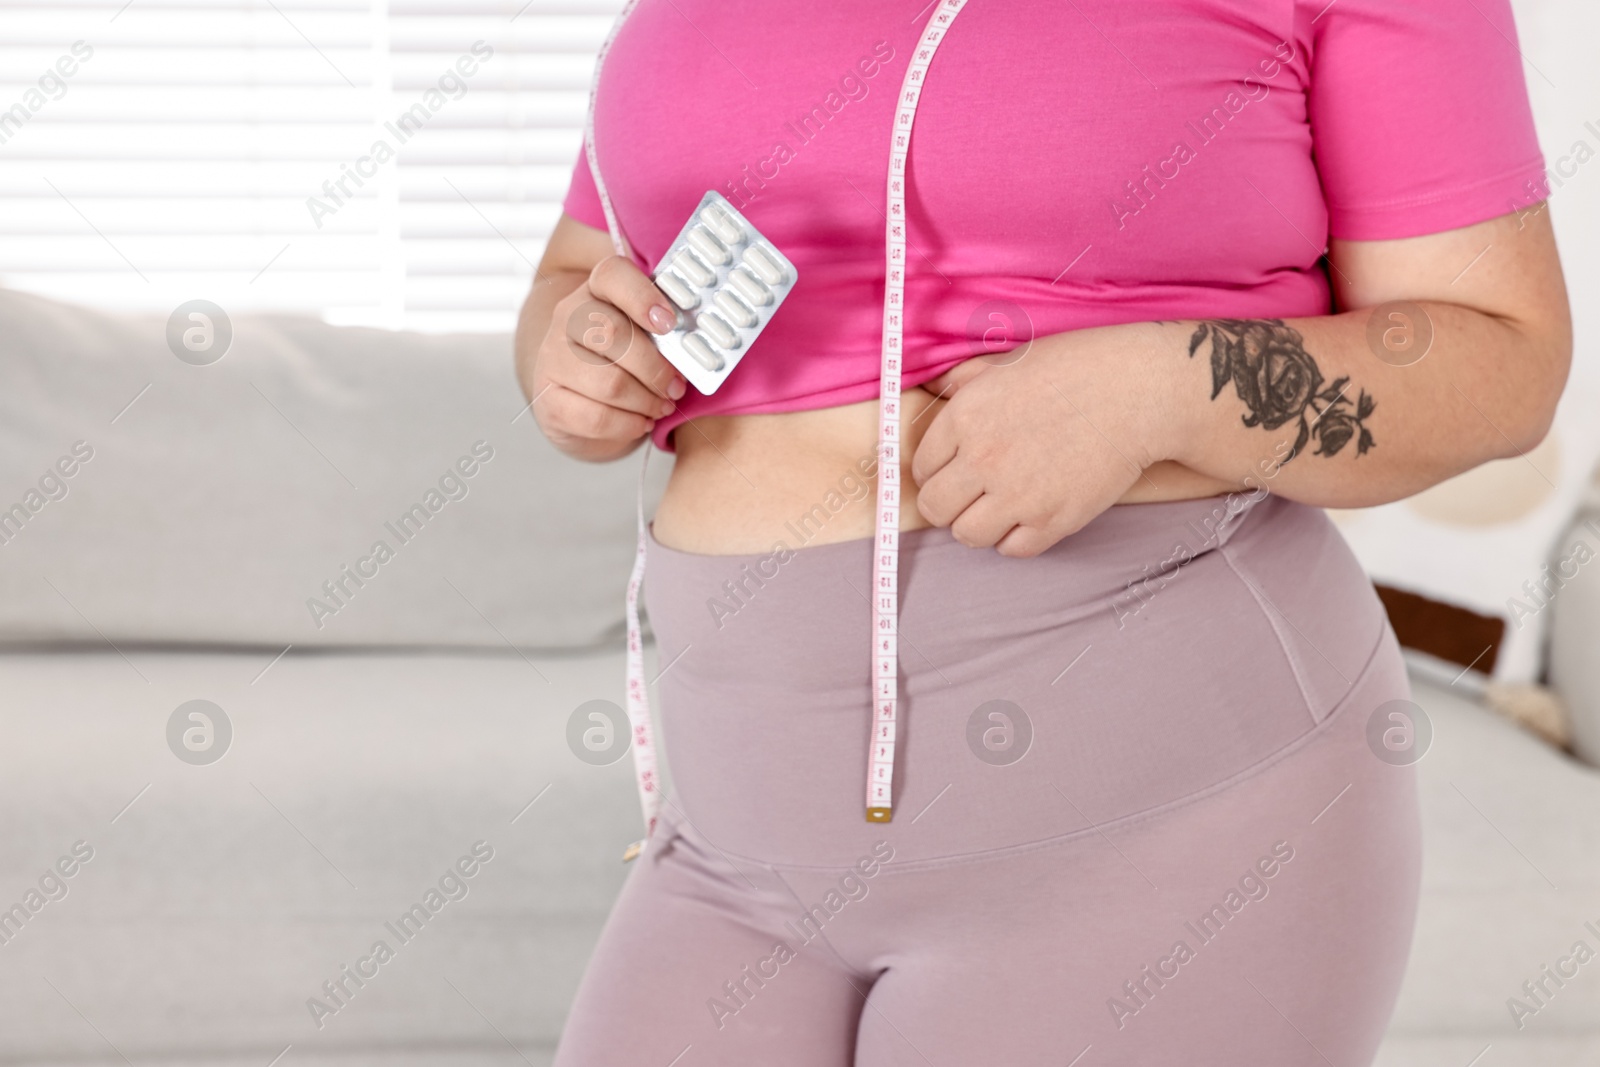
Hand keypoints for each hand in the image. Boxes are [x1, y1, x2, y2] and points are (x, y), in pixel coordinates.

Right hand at [525, 256, 686, 461]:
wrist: (577, 396)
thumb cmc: (623, 360)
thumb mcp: (643, 333)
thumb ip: (665, 329)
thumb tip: (700, 347)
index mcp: (595, 290)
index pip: (612, 276)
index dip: (643, 297)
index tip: (670, 324)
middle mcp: (567, 318)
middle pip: (613, 334)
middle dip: (656, 368)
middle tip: (677, 387)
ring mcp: (553, 359)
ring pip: (609, 383)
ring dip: (647, 401)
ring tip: (663, 406)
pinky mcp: (549, 400)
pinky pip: (596, 418)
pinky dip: (629, 425)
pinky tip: (642, 422)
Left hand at [910, 328, 1184, 556]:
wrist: (1140, 391)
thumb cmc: (1079, 367)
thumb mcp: (1010, 360)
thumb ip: (966, 379)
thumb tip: (936, 391)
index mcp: (965, 417)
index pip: (920, 466)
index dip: (934, 470)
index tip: (949, 470)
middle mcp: (983, 459)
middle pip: (934, 508)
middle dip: (946, 503)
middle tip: (966, 494)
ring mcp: (1017, 495)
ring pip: (966, 535)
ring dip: (976, 524)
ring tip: (995, 507)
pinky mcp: (1053, 520)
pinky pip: (1012, 549)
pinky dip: (1014, 538)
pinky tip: (1026, 516)